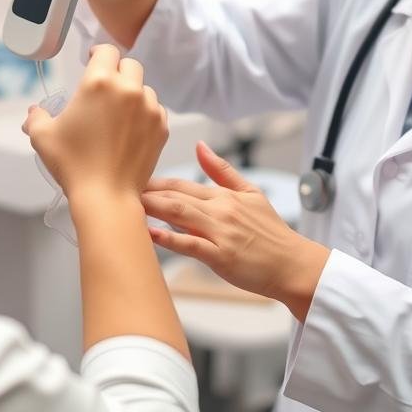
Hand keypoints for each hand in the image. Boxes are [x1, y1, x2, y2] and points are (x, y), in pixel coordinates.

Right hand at [23, 45, 168, 203]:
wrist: (106, 196)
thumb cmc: (73, 164)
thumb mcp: (42, 136)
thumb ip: (36, 116)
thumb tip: (34, 111)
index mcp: (99, 82)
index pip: (107, 50)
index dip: (99, 53)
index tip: (94, 59)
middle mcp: (129, 89)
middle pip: (130, 65)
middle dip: (117, 71)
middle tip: (105, 87)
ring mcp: (149, 108)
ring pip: (144, 88)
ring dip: (133, 93)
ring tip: (117, 113)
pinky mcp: (161, 127)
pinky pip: (156, 109)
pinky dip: (145, 113)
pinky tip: (130, 129)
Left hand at [142, 142, 330, 321]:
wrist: (293, 264)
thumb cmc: (272, 233)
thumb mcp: (252, 193)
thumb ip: (223, 170)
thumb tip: (201, 147)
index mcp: (224, 196)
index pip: (182, 184)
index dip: (155, 182)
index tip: (132, 181)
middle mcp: (220, 210)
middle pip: (175, 196)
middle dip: (146, 193)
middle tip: (118, 189)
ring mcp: (220, 233)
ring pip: (179, 214)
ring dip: (152, 209)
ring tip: (128, 205)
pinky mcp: (222, 256)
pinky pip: (190, 244)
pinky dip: (168, 238)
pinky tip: (150, 234)